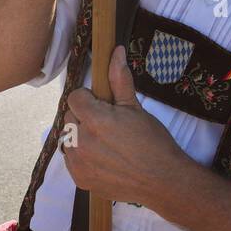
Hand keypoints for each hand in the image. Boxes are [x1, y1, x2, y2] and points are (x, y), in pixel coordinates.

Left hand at [61, 47, 184, 205]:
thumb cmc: (152, 141)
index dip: (89, 98)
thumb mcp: (135, 107)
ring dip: (81, 136)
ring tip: (105, 142)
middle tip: (107, 124)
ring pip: (68, 138)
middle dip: (85, 116)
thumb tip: (116, 50)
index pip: (74, 97)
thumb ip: (120, 79)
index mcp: (96, 120)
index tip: (103, 105)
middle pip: (70, 117)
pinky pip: (70, 159)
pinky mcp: (79, 179)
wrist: (162, 180)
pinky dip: (81, 155)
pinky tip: (102, 157)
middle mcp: (82, 142)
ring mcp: (78, 163)